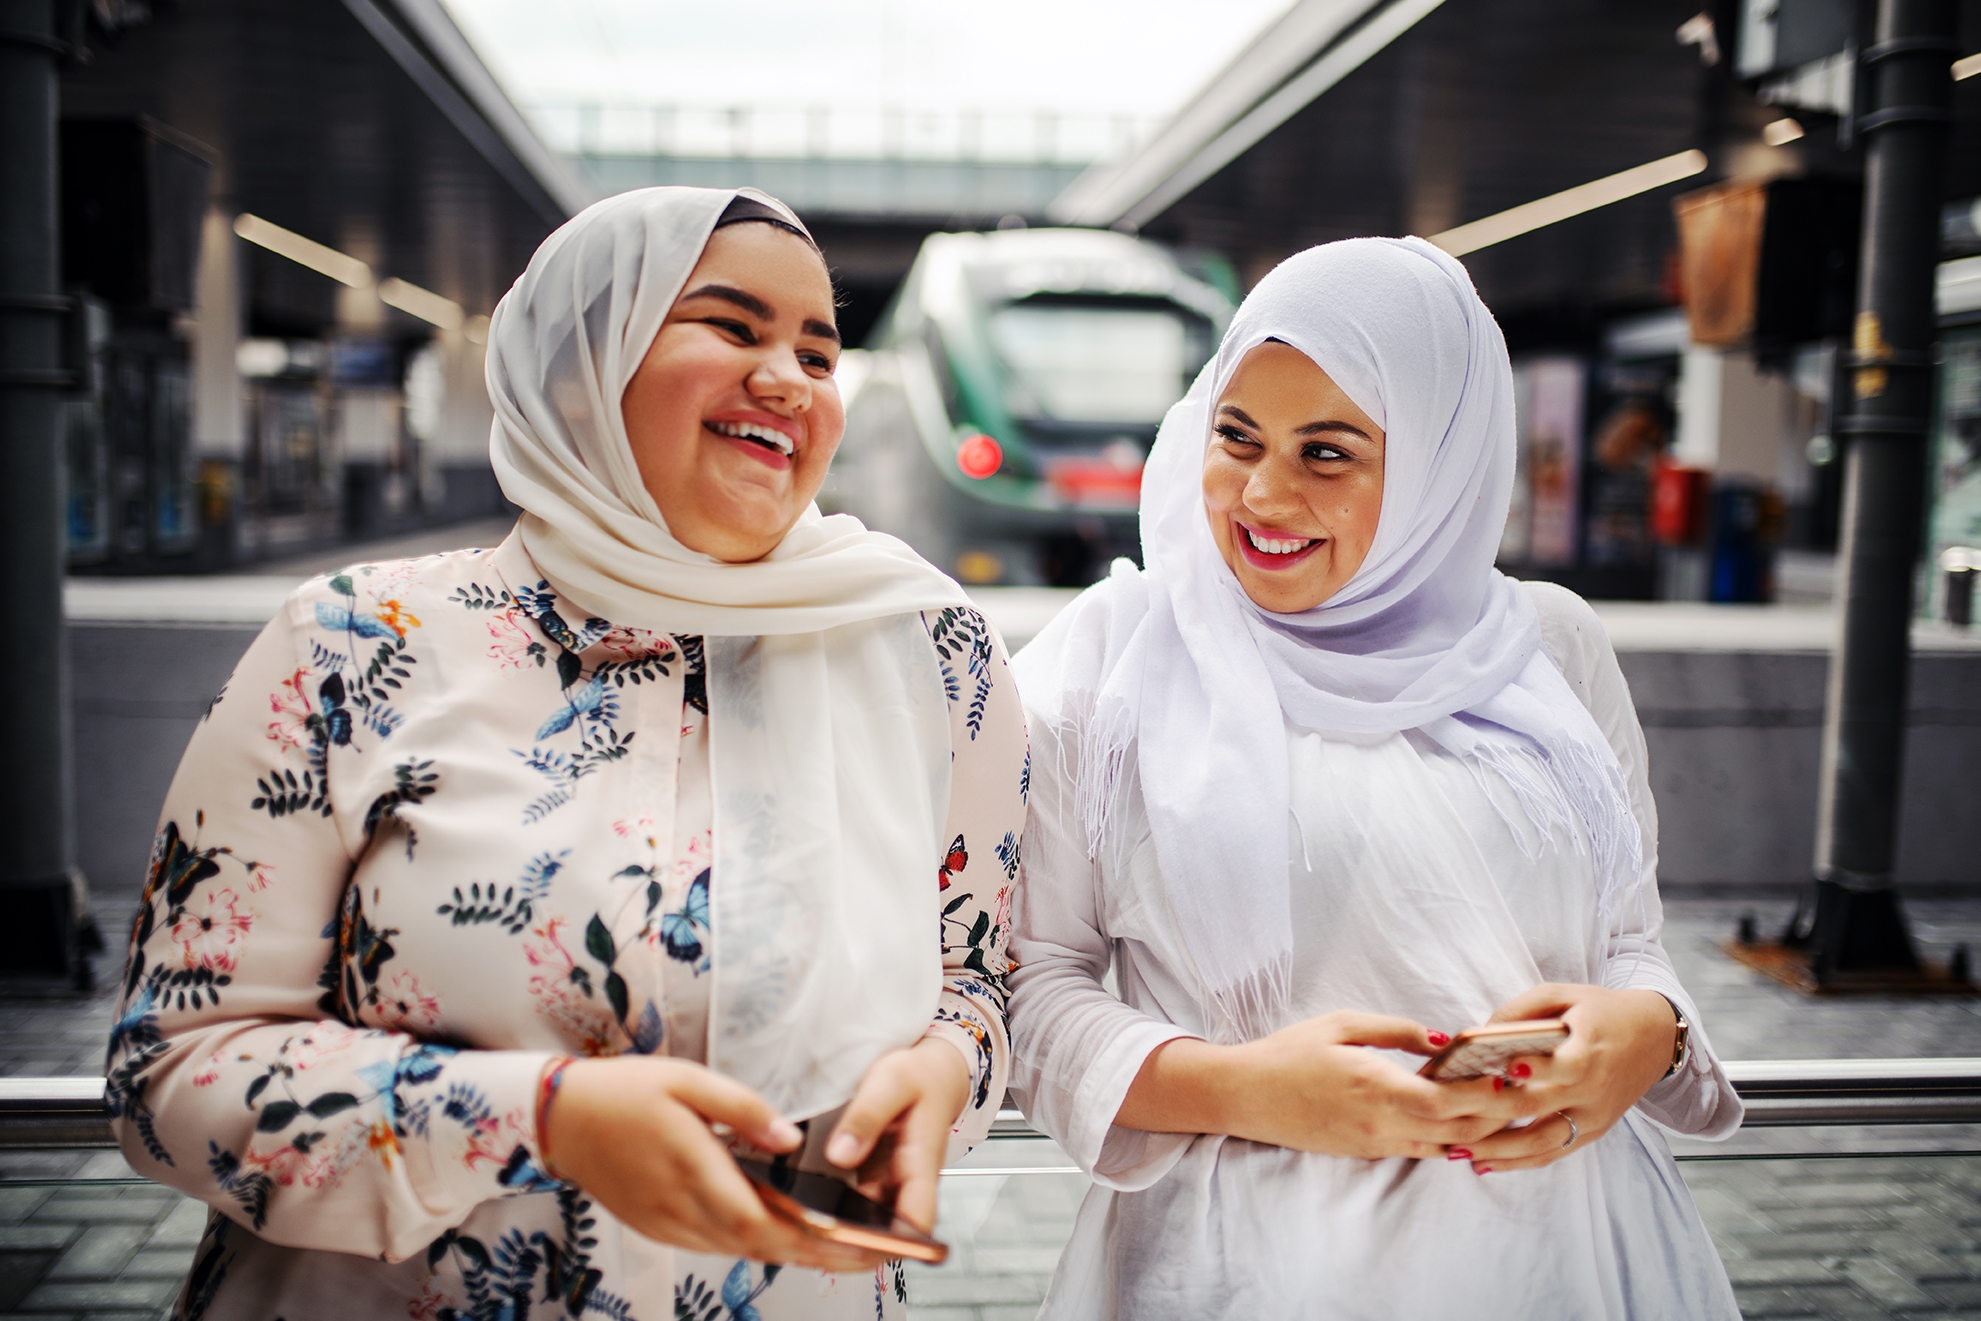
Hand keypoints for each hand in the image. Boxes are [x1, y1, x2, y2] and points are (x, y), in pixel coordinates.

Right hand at [545, 1057, 884, 1271]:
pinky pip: (714, 1246)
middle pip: (757, 1245)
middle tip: (868, 1255)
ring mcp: (667, 1224)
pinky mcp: (657, 1228)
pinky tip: (781, 1237)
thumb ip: (744, 1110)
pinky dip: (752, 1245)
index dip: (807, 1238)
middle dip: (817, 1255)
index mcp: (691, 1166)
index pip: (758, 1220)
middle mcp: (680, 1207)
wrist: (559, 1118)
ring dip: (789, 1253)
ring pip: (737, 1250)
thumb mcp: (687, 1080)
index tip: (852, 1243)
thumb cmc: (624, 1092)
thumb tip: (791, 1139)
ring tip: (841, 1249)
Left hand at [823, 1037, 970, 1231]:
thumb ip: (865, 1116)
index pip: (916, 1221)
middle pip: (888, 1236)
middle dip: (852, 1247)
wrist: (933, 1072)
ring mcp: (890, 1187)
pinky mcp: (875, 1183)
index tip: (852, 1246)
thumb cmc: (919, 1076)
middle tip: (809, 1242)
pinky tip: (804, 1210)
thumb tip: (840, 1155)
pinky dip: (833, 1215)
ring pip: (869, 1227)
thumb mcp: (890, 1082)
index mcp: (921, 1163)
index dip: (889, 1242)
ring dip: (840, 1235)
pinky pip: (855, 1210)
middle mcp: (908, 1184)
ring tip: (799, 1229)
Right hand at [1118, 1011, 1524, 1159]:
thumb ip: (1395, 1031)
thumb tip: (1443, 1040)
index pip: (1451, 1100)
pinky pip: (1421, 1147)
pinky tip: (1466, 1119)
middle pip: (1459, 1129)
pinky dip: (1450, 1136)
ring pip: (1445, 1145)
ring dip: (1480, 1129)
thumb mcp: (1341, 1024)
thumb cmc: (1290, 1052)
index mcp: (1378, 1087)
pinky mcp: (1368, 1151)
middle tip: (1532, 1091)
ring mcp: (1376, 1142)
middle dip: (1500, 1113)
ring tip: (1509, 1105)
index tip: (1519, 1072)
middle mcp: (1383, 1123)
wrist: (1246, 1096)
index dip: (1491, 1092)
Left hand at [1453, 983, 1678, 1173]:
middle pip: (1536, 1107)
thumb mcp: (1563, 994)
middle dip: (1488, 1116)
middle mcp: (1592, 1088)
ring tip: (1458, 1151)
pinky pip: (1553, 1153)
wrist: (1655, 1037)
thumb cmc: (1599, 1010)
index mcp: (1588, 1049)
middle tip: (1446, 1118)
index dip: (1532, 1070)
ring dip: (1498, 1150)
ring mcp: (1594, 1115)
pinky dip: (1519, 1162)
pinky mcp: (1593, 1132)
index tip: (1500, 1070)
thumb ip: (1520, 1011)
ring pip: (1542, 1141)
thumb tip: (1476, 1035)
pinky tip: (1485, 1164)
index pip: (1562, 1065)